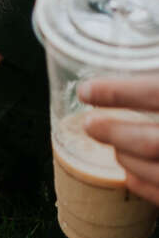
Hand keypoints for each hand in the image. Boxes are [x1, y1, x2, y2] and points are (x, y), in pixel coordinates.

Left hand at [78, 76, 158, 204]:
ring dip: (127, 158)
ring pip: (156, 172)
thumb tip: (141, 55)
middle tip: (90, 125)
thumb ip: (155, 78)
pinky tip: (131, 174)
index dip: (118, 92)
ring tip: (116, 148)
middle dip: (115, 134)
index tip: (85, 91)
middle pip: (151, 142)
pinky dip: (142, 183)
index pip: (156, 92)